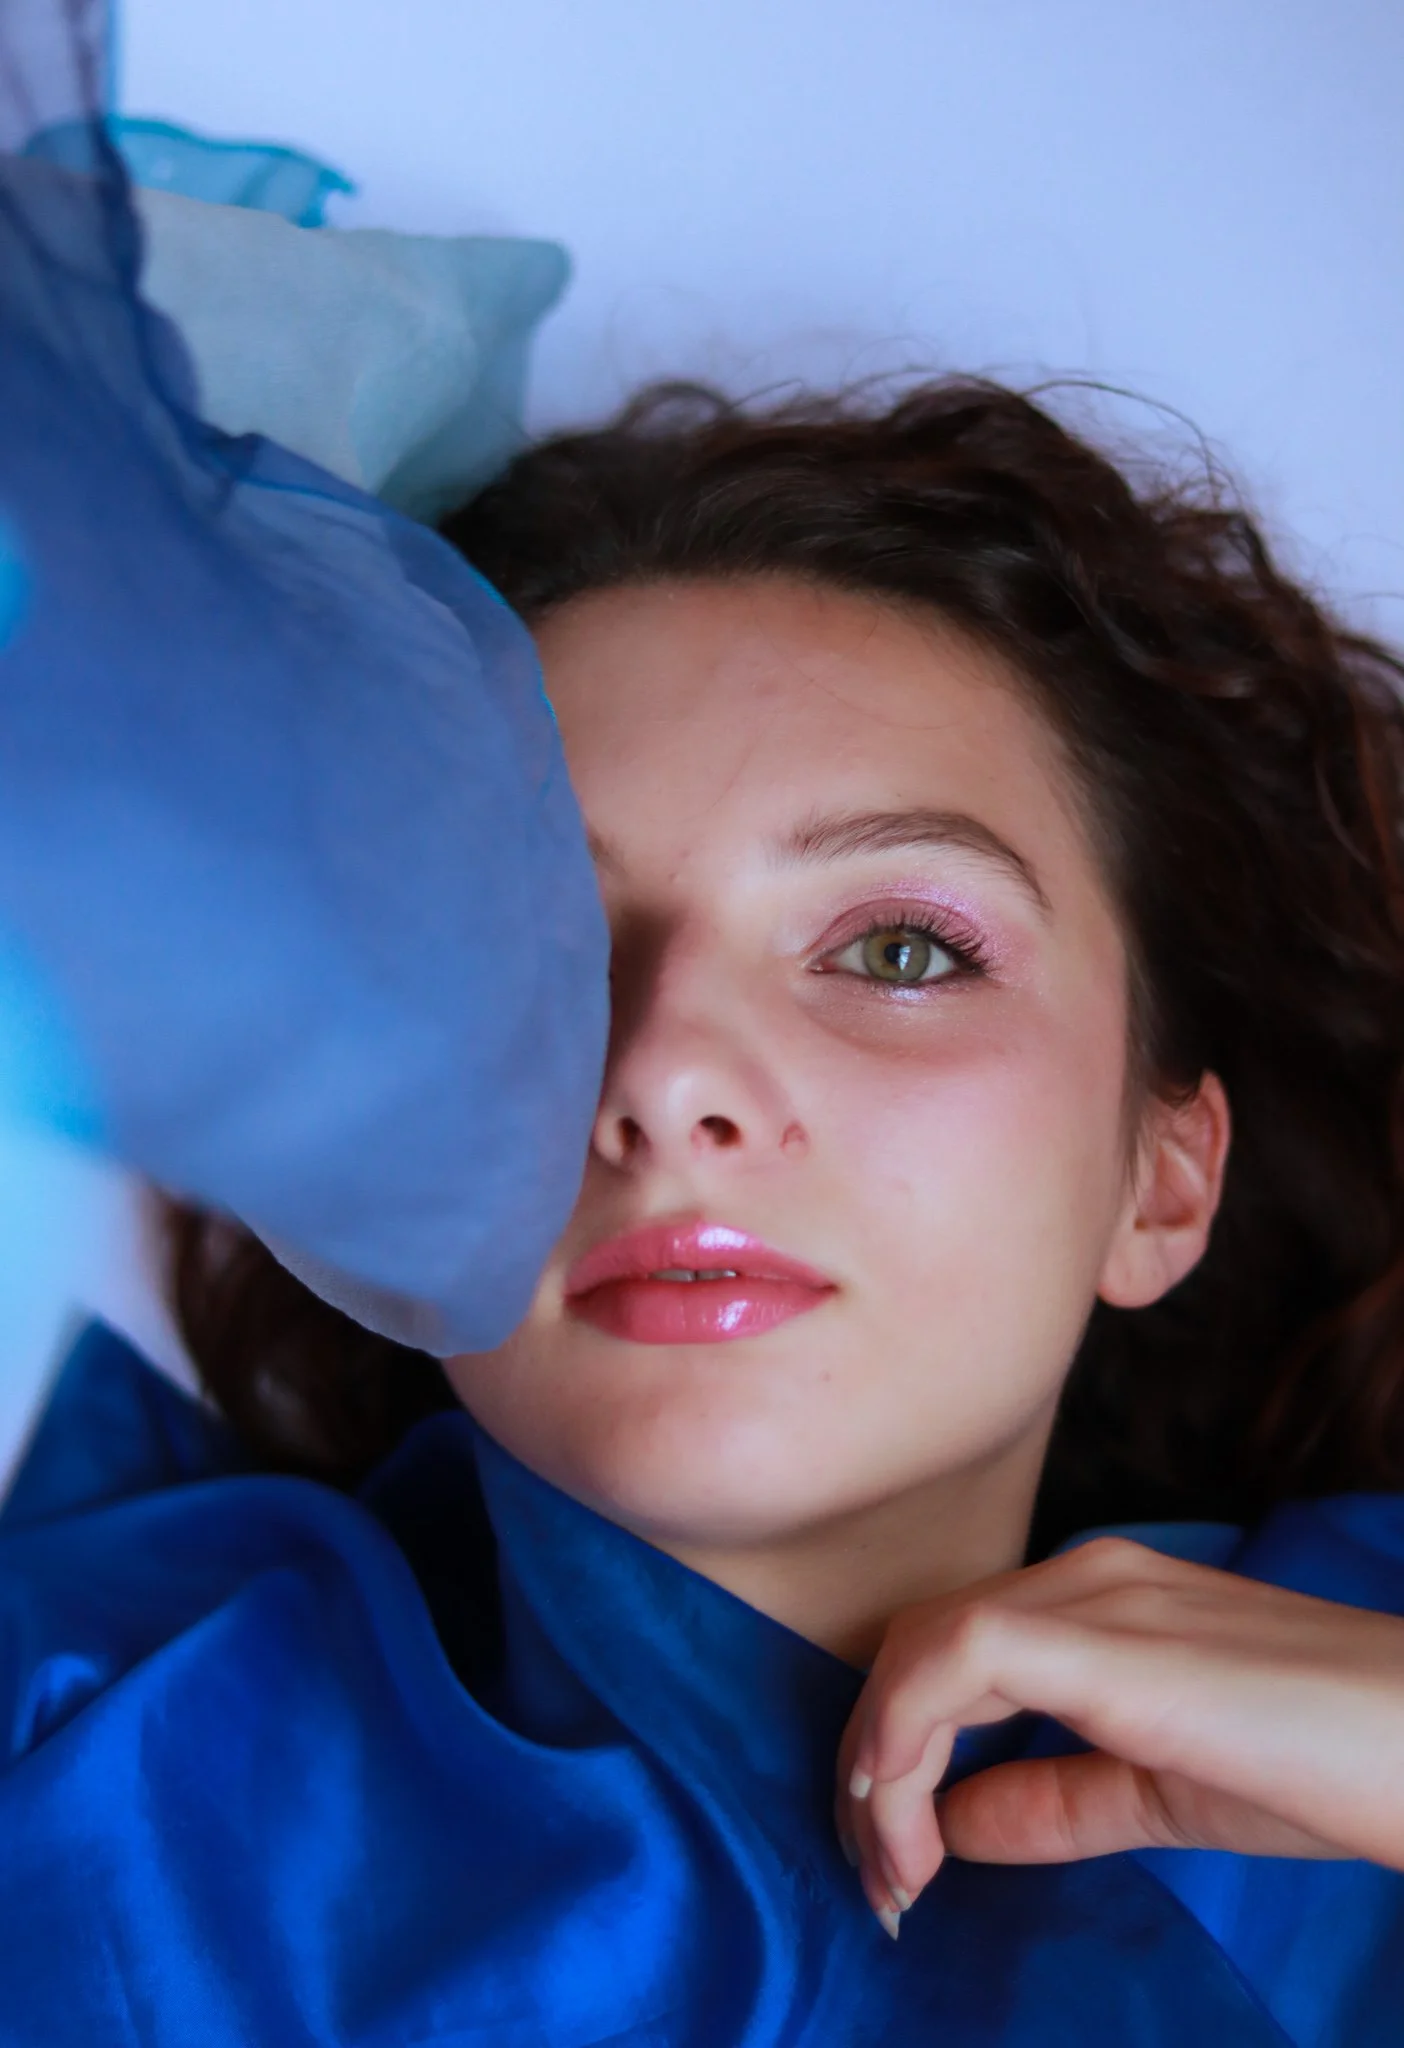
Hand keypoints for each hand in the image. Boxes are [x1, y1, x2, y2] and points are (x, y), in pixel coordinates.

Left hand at [834, 1535, 1403, 1936]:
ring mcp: (1090, 1594)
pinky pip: (953, 1662)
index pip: (952, 1652)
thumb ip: (1054, 1799)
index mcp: (1099, 1602)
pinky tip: (913, 1831)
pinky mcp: (1099, 1636)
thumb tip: (950, 1824)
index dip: (899, 1750)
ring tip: (891, 1875)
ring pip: (920, 1649)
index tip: (899, 1862)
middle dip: (873, 1763)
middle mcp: (1082, 1577)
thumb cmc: (1324, 1765)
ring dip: (879, 1766)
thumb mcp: (1160, 1792)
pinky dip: (905, 1741)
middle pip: (919, 1645)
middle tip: (879, 1880)